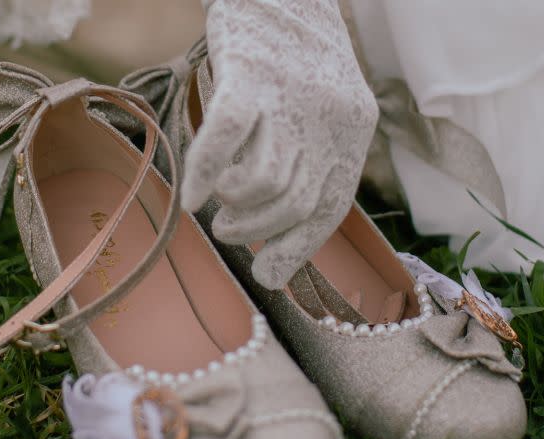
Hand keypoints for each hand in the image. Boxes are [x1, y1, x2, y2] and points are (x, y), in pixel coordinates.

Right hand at [185, 0, 377, 288]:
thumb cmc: (294, 59)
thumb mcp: (321, 110)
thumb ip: (309, 160)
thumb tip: (272, 236)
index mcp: (352, 130)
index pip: (329, 207)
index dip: (296, 248)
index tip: (267, 274)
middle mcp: (328, 117)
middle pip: (295, 201)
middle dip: (258, 232)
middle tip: (230, 232)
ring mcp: (287, 96)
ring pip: (266, 180)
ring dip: (236, 209)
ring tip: (218, 211)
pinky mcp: (247, 74)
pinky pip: (226, 137)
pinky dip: (205, 175)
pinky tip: (191, 199)